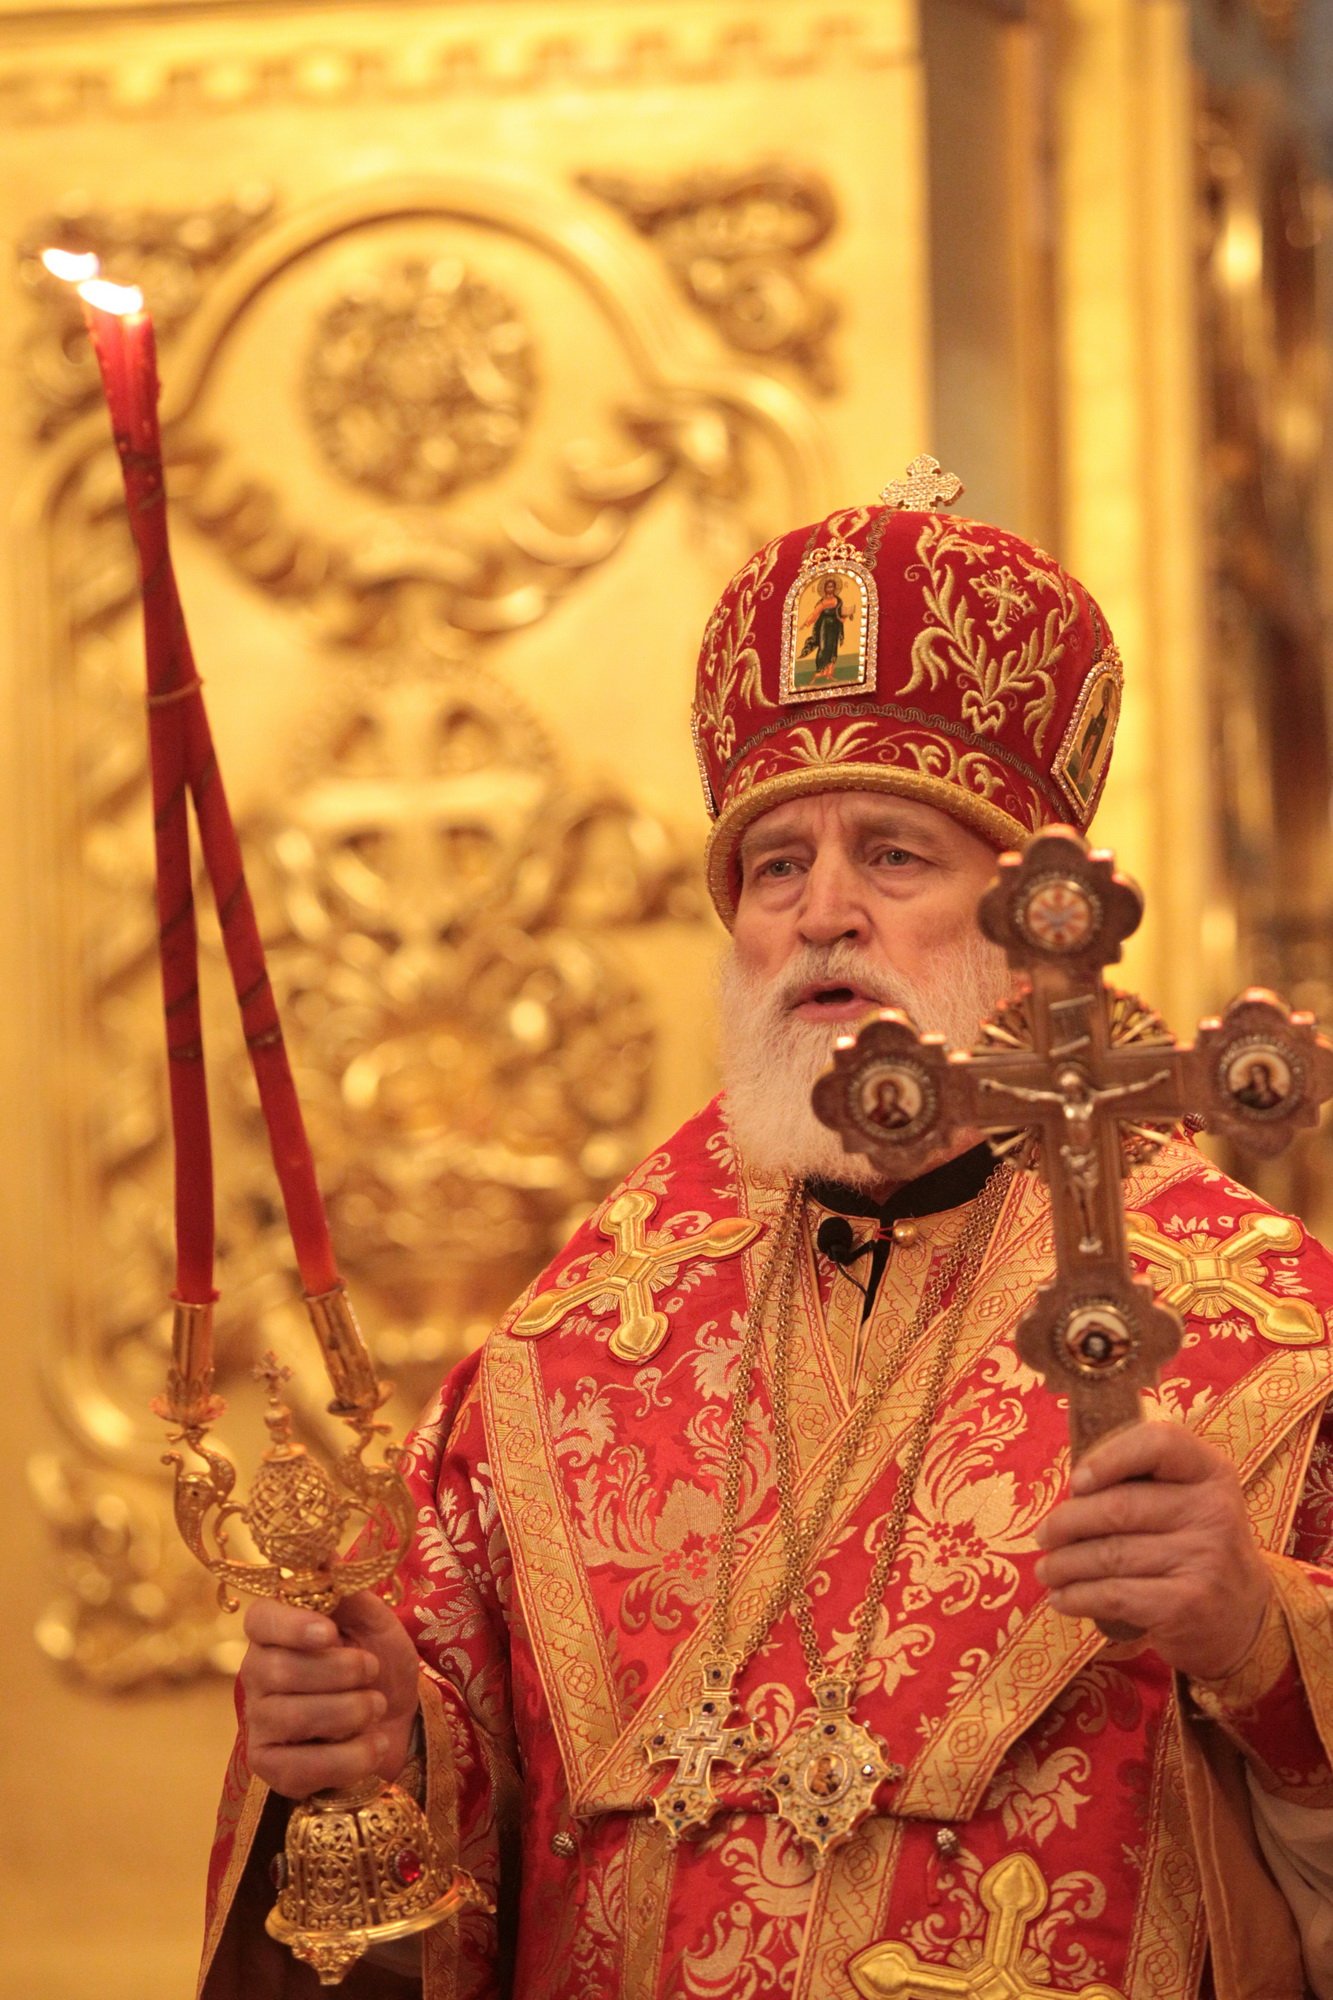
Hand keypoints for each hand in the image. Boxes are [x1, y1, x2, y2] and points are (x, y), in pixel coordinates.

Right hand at [240, 1590, 420, 1799]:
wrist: (398, 1721)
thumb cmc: (379, 1663)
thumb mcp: (374, 1622)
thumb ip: (349, 1594)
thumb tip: (324, 1557)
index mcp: (276, 1631)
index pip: (260, 1619)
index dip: (290, 1626)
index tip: (328, 1633)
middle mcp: (257, 1674)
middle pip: (277, 1670)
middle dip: (338, 1671)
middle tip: (372, 1670)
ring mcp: (259, 1723)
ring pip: (290, 1717)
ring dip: (349, 1711)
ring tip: (377, 1705)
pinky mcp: (270, 1768)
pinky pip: (300, 1768)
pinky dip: (348, 1757)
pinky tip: (373, 1744)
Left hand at [1034, 1421, 1272, 1681]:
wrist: (1245, 1619)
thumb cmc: (1195, 1547)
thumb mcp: (1188, 1501)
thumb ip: (1143, 1481)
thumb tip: (1070, 1487)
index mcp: (1211, 1472)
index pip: (1159, 1443)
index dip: (1109, 1457)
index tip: (1076, 1482)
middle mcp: (1215, 1511)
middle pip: (1120, 1506)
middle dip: (1067, 1522)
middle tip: (1043, 1535)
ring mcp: (1205, 1559)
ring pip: (1110, 1554)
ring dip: (1064, 1564)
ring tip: (1046, 1569)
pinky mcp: (1188, 1605)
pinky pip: (1114, 1595)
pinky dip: (1078, 1597)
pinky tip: (1061, 1599)